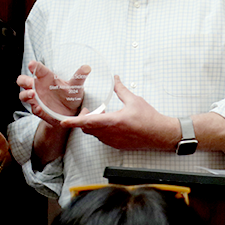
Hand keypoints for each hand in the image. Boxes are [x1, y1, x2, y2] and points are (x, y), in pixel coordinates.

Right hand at [17, 60, 87, 124]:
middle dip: (24, 81)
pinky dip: (35, 108)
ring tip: (33, 94)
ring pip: (23, 95)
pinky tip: (39, 108)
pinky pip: (33, 109)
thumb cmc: (71, 95)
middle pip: (23, 81)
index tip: (32, 65)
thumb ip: (79, 77)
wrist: (71, 113)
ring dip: (26, 94)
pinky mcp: (39, 110)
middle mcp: (38, 87)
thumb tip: (87, 67)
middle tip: (30, 82)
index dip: (33, 66)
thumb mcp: (76, 86)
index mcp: (46, 77)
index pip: (36, 69)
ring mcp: (37, 99)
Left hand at [60, 76, 179, 150]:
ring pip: (94, 134)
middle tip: (88, 111)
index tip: (63, 121)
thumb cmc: (149, 119)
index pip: (88, 122)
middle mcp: (111, 134)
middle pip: (88, 129)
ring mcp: (113, 141)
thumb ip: (121, 89)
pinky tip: (108, 123)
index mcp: (113, 122)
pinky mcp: (117, 145)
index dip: (74, 122)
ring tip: (100, 115)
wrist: (160, 134)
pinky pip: (102, 138)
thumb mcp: (134, 100)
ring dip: (92, 125)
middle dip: (84, 120)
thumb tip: (115, 79)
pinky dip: (100, 131)